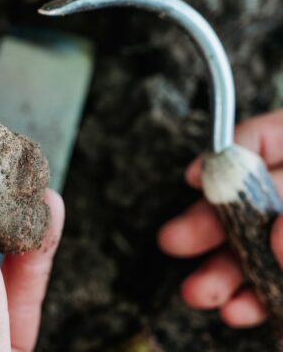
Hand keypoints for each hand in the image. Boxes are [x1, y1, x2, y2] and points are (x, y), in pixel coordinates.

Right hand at [158, 110, 282, 327]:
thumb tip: (277, 239)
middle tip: (174, 241)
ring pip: (264, 245)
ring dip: (229, 272)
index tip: (193, 178)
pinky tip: (244, 312)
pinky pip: (281, 284)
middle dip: (212, 224)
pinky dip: (262, 301)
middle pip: (256, 197)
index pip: (272, 136)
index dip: (230, 152)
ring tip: (202, 295)